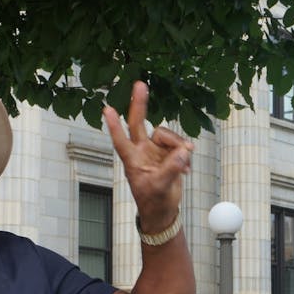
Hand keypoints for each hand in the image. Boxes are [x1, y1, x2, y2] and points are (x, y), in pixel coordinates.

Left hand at [104, 81, 192, 232]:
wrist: (163, 210)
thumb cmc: (154, 201)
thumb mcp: (160, 187)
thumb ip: (171, 169)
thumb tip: (183, 152)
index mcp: (132, 160)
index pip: (121, 140)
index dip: (114, 126)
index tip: (107, 109)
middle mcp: (141, 151)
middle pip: (139, 123)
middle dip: (140, 103)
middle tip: (139, 84)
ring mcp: (155, 150)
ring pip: (167, 135)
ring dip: (179, 147)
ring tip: (184, 166)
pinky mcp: (169, 152)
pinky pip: (180, 144)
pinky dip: (185, 155)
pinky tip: (186, 169)